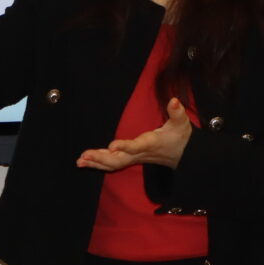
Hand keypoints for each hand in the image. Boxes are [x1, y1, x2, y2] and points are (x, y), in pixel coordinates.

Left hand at [76, 98, 192, 171]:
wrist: (184, 157)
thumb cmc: (180, 137)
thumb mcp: (181, 123)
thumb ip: (177, 112)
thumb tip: (174, 101)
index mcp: (150, 143)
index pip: (136, 146)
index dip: (125, 147)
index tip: (111, 145)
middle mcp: (139, 153)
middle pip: (119, 160)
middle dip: (101, 159)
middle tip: (84, 156)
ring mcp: (134, 158)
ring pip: (113, 164)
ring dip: (96, 162)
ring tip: (80, 161)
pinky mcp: (130, 159)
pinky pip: (112, 164)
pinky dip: (98, 164)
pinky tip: (85, 162)